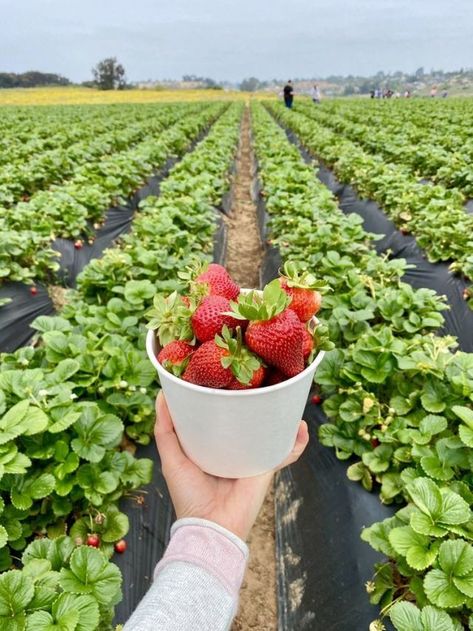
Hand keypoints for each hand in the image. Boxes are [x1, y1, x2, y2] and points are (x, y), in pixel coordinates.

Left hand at [155, 392, 308, 540]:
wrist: (211, 527)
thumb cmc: (188, 495)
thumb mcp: (171, 458)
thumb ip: (165, 430)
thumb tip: (161, 395)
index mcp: (212, 445)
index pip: (221, 416)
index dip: (224, 398)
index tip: (226, 375)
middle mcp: (234, 448)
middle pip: (248, 420)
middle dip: (256, 402)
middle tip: (260, 379)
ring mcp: (253, 456)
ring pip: (271, 432)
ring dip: (281, 416)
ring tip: (285, 396)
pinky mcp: (267, 466)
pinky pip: (287, 452)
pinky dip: (297, 441)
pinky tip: (301, 426)